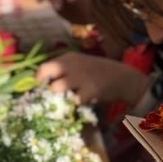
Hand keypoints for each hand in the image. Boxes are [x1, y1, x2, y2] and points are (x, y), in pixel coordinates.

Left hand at [36, 52, 150, 106]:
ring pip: (56, 88)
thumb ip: (64, 71)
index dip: (39, 79)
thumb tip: (44, 84)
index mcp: (69, 57)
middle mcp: (72, 64)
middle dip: (43, 85)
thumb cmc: (99, 74)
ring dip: (57, 96)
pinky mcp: (89, 90)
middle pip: (45, 72)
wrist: (123, 78)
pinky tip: (82, 103)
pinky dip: (75, 104)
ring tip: (67, 100)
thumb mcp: (80, 65)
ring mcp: (80, 77)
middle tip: (48, 95)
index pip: (44, 66)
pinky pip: (73, 101)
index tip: (40, 88)